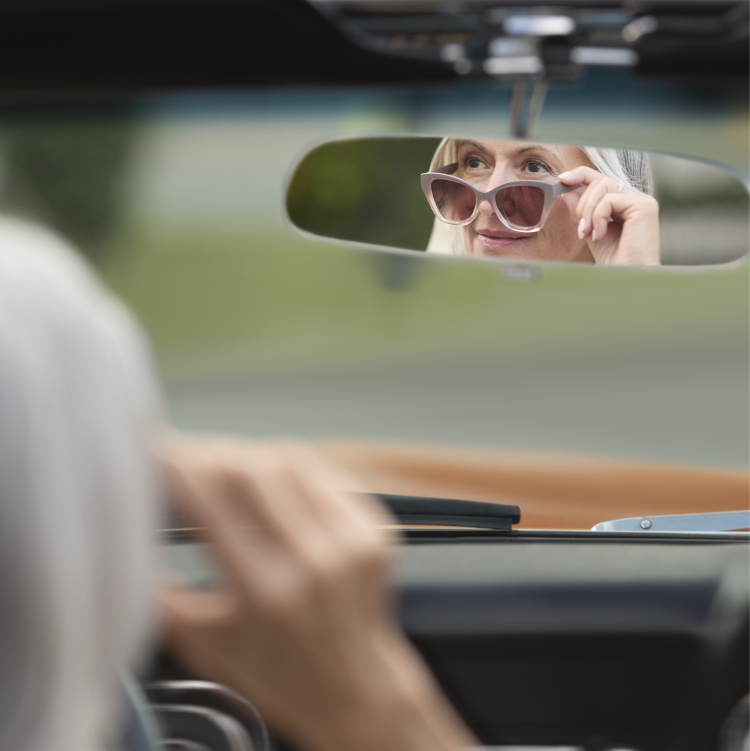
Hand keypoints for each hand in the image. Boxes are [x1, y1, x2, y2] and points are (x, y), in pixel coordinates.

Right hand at [159, 439, 475, 750]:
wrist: (352, 689)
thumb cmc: (276, 672)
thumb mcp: (204, 645)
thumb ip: (161, 598)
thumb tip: (134, 543)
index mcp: (266, 590)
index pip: (213, 499)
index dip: (180, 467)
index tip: (160, 456)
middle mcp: (314, 559)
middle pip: (252, 468)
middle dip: (212, 454)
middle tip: (191, 459)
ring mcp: (351, 541)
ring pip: (292, 461)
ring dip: (251, 455)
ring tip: (229, 466)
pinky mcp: (374, 530)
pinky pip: (326, 475)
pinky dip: (292, 469)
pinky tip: (273, 479)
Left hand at [560, 167, 659, 264]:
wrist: (626, 277)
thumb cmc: (614, 260)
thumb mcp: (591, 232)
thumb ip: (582, 213)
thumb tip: (568, 193)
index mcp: (625, 203)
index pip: (602, 180)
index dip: (581, 174)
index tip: (562, 179)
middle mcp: (636, 199)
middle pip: (600, 181)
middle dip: (582, 204)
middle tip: (581, 229)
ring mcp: (642, 201)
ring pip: (603, 187)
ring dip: (588, 211)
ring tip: (588, 233)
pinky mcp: (643, 207)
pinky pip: (609, 200)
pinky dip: (598, 217)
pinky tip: (600, 234)